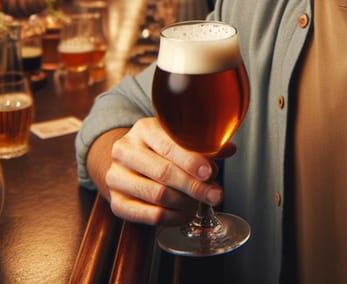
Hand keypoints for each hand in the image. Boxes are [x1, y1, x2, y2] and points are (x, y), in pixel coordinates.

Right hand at [105, 118, 235, 225]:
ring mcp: (117, 176)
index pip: (169, 145)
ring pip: (157, 195)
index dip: (192, 161)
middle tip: (215, 194)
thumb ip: (204, 144)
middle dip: (194, 186)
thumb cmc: (158, 149)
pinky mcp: (116, 202)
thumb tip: (229, 148)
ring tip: (200, 203)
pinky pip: (148, 215)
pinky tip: (185, 213)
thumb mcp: (177, 138)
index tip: (210, 173)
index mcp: (144, 128)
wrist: (127, 162)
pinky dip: (172, 217)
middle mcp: (125, 150)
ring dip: (185, 202)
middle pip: (164, 172)